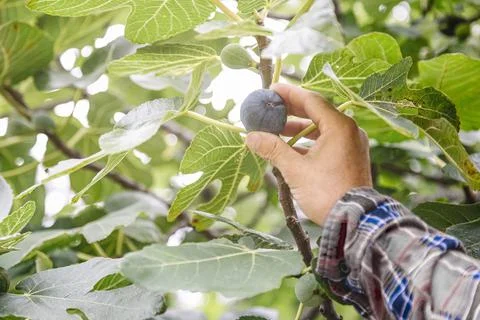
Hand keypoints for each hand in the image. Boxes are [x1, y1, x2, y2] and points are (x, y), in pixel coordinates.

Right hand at [245, 84, 371, 224]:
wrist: (354, 220)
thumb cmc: (326, 193)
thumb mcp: (295, 170)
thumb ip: (273, 149)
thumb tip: (250, 137)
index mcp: (339, 127)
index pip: (311, 100)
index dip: (289, 94)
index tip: (271, 90)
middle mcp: (349, 131)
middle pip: (317, 112)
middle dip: (291, 112)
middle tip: (270, 110)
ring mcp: (352, 145)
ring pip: (321, 129)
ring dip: (298, 129)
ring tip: (276, 132)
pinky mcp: (350, 158)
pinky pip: (327, 142)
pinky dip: (309, 143)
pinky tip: (290, 149)